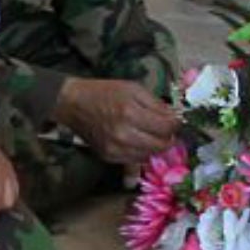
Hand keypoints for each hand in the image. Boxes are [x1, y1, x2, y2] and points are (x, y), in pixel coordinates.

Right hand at [55, 78, 178, 163]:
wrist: (74, 104)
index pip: (166, 127)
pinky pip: (135, 161)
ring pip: (150, 155)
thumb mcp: (133, 88)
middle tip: (164, 128)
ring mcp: (115, 149)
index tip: (174, 119)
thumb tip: (174, 117)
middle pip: (161, 145)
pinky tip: (138, 141)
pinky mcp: (109, 158)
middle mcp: (123, 135)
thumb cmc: (104, 92)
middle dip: (167, 136)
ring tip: (150, 133)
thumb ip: (156, 103)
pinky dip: (141, 152)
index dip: (175, 123)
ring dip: (155, 146)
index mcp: (130, 113)